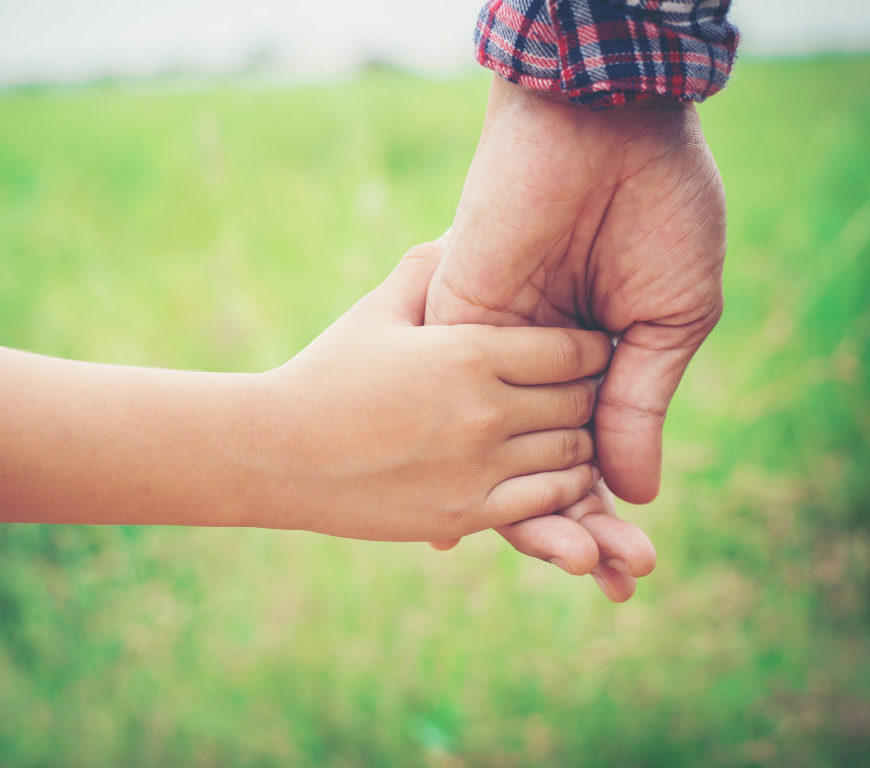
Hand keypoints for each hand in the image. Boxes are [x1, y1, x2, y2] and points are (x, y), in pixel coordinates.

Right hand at [255, 243, 610, 542]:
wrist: (276, 455)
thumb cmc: (324, 376)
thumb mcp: (375, 312)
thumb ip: (425, 272)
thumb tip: (457, 232)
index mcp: (468, 351)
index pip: (574, 349)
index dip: (592, 350)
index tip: (590, 351)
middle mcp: (484, 409)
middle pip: (580, 401)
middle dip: (588, 396)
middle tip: (586, 394)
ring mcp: (478, 467)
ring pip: (574, 455)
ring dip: (580, 444)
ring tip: (569, 433)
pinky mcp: (466, 513)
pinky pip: (547, 499)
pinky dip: (563, 488)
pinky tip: (551, 475)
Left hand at [425, 77, 725, 591]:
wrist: (605, 129)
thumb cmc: (657, 211)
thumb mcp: (668, 319)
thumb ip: (638, 403)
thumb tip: (633, 492)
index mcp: (594, 360)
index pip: (592, 454)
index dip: (610, 511)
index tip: (631, 567)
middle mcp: (538, 365)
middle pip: (546, 467)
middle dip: (580, 529)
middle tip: (617, 584)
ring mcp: (493, 351)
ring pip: (499, 454)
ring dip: (531, 515)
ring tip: (574, 571)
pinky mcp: (455, 327)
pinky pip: (452, 409)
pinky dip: (458, 464)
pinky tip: (461, 530)